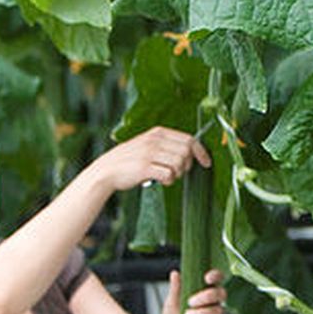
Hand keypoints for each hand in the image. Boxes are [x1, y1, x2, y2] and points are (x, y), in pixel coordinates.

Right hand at [88, 126, 210, 193]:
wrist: (105, 171)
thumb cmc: (130, 161)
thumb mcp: (147, 145)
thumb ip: (166, 145)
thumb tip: (191, 152)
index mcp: (157, 132)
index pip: (189, 139)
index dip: (201, 151)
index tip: (206, 162)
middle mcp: (154, 140)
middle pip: (187, 152)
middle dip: (187, 165)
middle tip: (178, 172)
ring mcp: (149, 153)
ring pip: (180, 163)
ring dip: (177, 174)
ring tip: (166, 176)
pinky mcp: (145, 167)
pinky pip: (169, 174)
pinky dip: (169, 180)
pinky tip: (160, 180)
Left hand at [164, 269, 227, 313]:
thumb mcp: (172, 301)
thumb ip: (176, 288)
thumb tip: (175, 274)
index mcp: (205, 289)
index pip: (217, 278)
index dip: (216, 275)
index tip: (207, 278)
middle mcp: (213, 301)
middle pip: (221, 293)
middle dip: (207, 296)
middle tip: (190, 302)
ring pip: (218, 310)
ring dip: (201, 312)